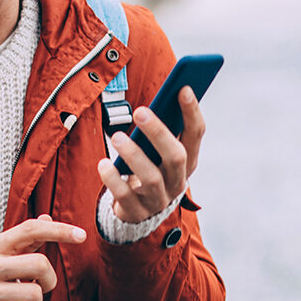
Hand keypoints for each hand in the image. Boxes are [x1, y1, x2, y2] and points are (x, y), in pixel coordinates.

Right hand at [0, 215, 85, 300]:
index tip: (81, 235)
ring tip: (23, 299)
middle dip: (49, 278)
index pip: (30, 230)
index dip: (59, 230)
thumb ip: (27, 237)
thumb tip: (47, 217)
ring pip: (36, 294)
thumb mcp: (4, 253)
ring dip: (37, 300)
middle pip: (40, 264)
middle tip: (41, 284)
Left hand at [97, 85, 204, 222]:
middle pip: (175, 156)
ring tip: (117, 137)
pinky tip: (104, 164)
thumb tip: (160, 96)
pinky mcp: (137, 211)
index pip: (196, 134)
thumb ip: (160, 129)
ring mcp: (158, 199)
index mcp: (187, 161)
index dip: (192, 112)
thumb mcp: (157, 151)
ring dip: (134, 155)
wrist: (138, 210)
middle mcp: (177, 181)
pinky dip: (113, 179)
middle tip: (139, 112)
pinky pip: (125, 196)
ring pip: (151, 178)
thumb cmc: (148, 168)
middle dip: (159, 132)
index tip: (184, 88)